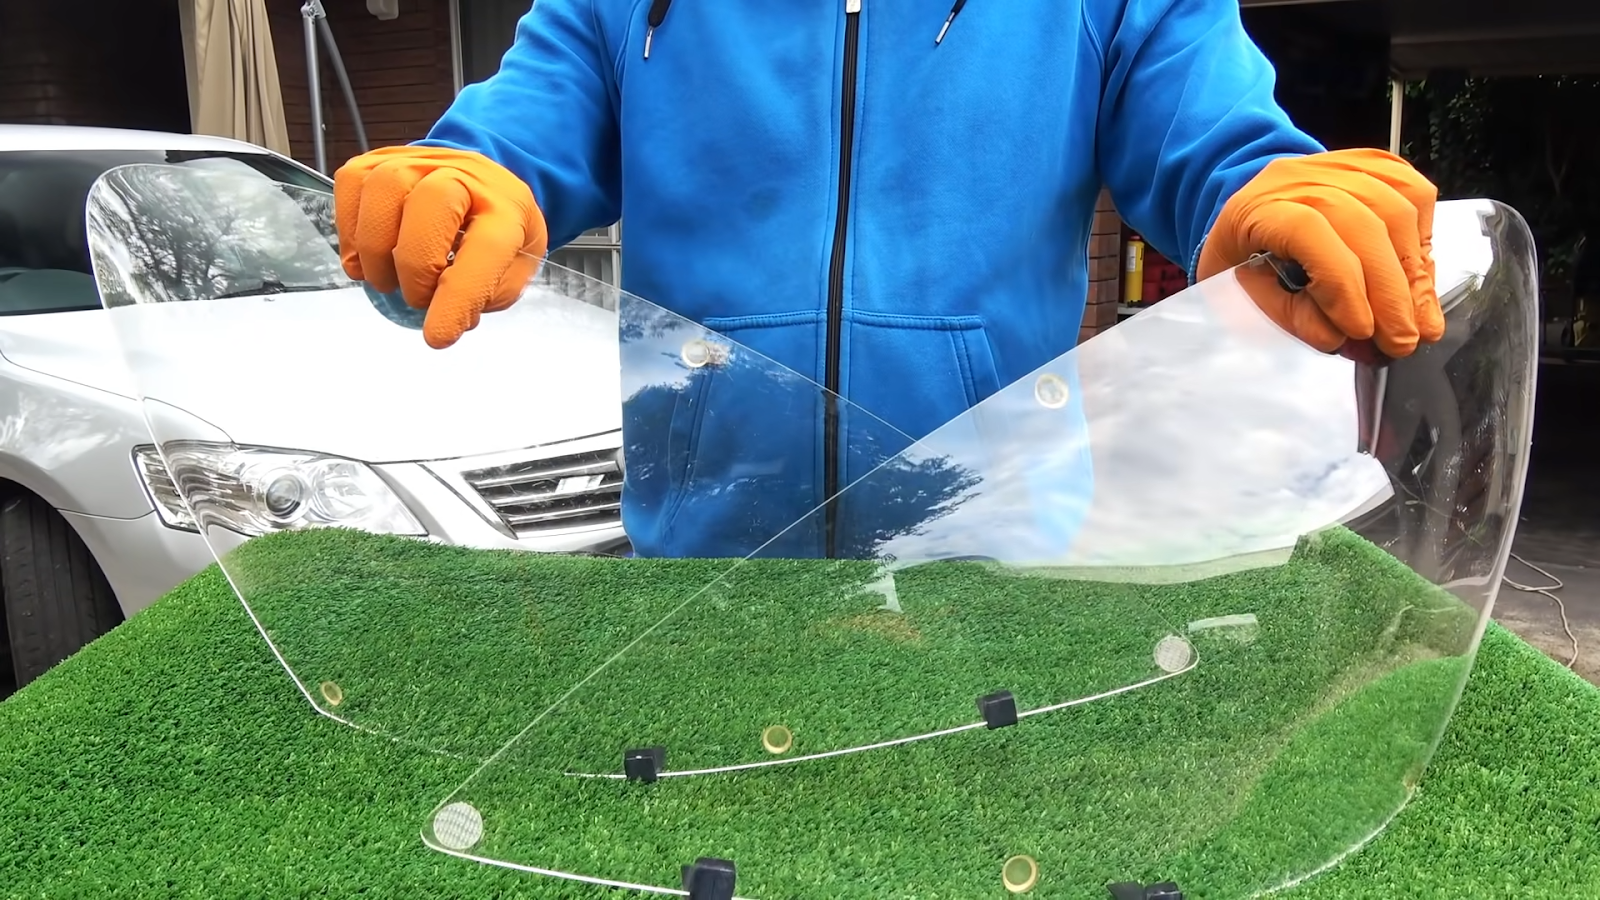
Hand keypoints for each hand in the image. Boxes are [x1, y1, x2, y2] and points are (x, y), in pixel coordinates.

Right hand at [333, 145, 547, 348]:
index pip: (486, 249)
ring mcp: (417, 160)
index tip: (437, 336)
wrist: (479, 182)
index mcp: (506, 207)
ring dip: (375, 250)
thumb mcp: (514, 265)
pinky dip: (350, 230)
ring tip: (385, 280)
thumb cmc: (494, 229)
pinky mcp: (378, 159)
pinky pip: (351, 186)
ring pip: (382, 190)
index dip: (458, 297)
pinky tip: (364, 257)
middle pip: (429, 206)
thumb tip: (451, 316)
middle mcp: (463, 173)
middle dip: (415, 267)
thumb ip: (489, 294)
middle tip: (416, 298)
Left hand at [1197, 148, 1444, 358]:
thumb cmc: (1246, 254)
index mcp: (1258, 207)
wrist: (1255, 208)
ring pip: (1397, 210)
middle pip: (1363, 224)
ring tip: (1419, 319)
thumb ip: (1289, 315)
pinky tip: (1420, 274)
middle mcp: (1303, 178)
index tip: (1361, 330)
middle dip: (1391, 293)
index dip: (1341, 284)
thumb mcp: (1245, 294)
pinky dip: (1423, 238)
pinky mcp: (1375, 165)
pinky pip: (1414, 193)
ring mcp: (1342, 167)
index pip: (1307, 232)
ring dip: (1414, 273)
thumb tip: (1340, 337)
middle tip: (1401, 340)